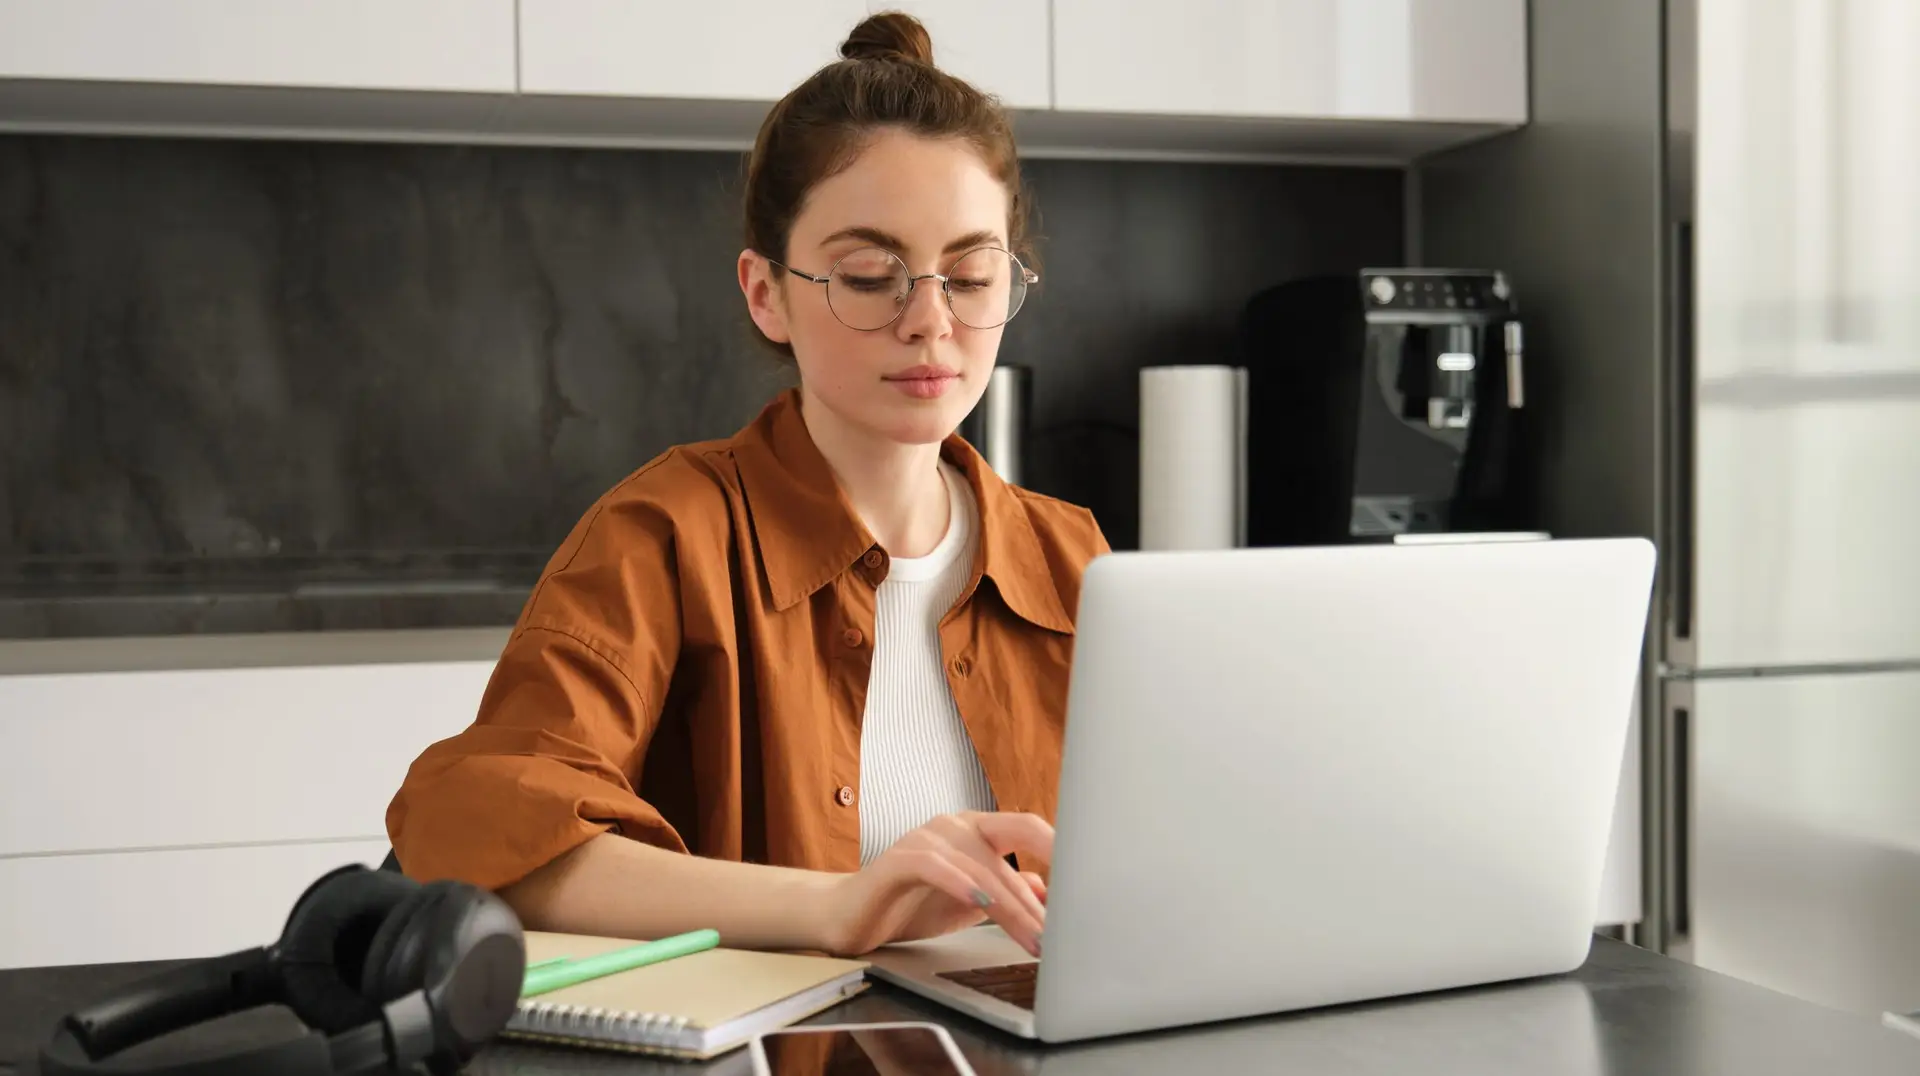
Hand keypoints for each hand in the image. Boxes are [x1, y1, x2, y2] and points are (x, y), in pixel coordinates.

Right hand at [821, 811, 1051, 957]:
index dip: (1062, 850)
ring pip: (982, 864)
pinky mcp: (899, 859)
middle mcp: (955, 825)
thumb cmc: (912, 906)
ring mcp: (927, 838)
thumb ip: (1010, 895)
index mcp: (977, 830)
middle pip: (1013, 844)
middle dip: (1045, 889)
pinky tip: (982, 902)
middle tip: (1068, 926)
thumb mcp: (972, 904)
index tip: (1093, 879)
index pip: (1029, 829)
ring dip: (1013, 907)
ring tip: (1035, 939)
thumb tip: (1053, 895)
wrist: (851, 917)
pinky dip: (962, 883)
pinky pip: (936, 866)